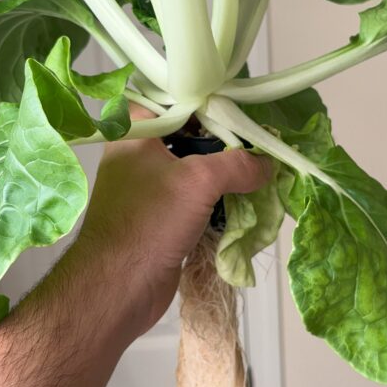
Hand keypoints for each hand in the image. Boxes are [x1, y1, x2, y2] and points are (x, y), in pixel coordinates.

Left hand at [62, 122, 269, 346]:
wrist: (119, 287)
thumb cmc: (150, 221)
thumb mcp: (199, 181)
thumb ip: (238, 164)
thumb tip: (268, 164)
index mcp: (135, 134)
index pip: (171, 100)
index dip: (203, 99)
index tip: (237, 103)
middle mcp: (139, 156)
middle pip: (186, 134)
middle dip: (222, 138)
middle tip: (256, 136)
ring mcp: (148, 189)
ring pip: (193, 169)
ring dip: (224, 172)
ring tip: (258, 167)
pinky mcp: (160, 218)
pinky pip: (194, 198)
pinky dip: (218, 198)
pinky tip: (245, 199)